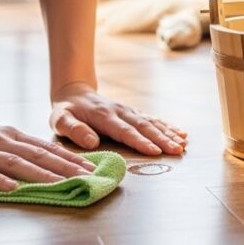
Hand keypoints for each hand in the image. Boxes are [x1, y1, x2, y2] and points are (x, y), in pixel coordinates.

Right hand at [0, 111, 96, 191]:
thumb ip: (17, 147)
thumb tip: (48, 159)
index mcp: (10, 135)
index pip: (44, 147)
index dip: (69, 158)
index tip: (91, 168)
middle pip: (36, 154)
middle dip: (63, 166)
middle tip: (86, 177)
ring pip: (14, 162)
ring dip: (38, 174)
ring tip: (59, 183)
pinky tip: (11, 189)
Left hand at [49, 82, 187, 155]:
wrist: (74, 93)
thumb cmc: (66, 111)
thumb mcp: (60, 120)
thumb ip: (74, 130)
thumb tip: (92, 142)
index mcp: (103, 116)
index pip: (124, 131)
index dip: (139, 141)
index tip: (154, 151)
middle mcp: (120, 112)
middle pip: (143, 126)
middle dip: (161, 139)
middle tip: (177, 151)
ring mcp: (129, 111)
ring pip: (151, 122)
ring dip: (168, 133)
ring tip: (183, 144)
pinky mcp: (134, 113)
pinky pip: (153, 119)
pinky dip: (168, 126)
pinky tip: (181, 133)